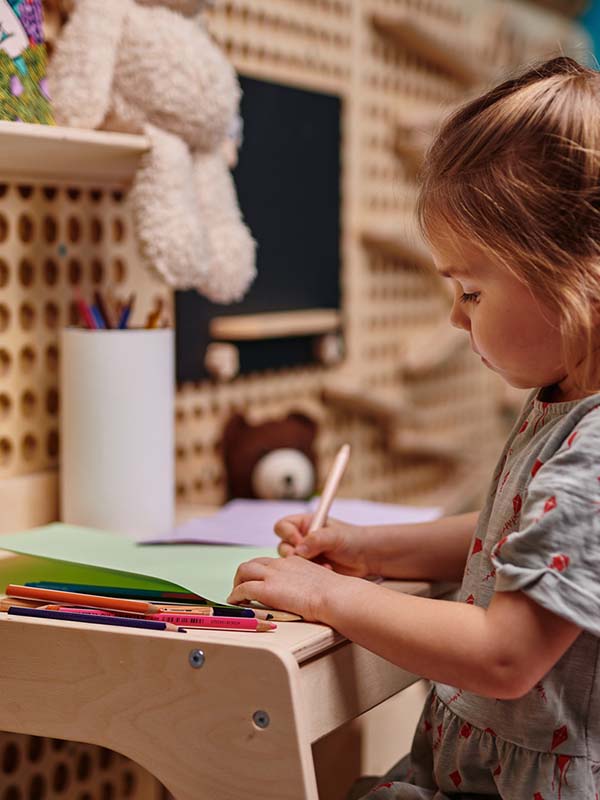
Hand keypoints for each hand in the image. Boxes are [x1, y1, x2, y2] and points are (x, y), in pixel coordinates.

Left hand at [227, 555, 354, 621]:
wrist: (335, 597)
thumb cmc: (334, 595)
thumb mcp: (319, 583)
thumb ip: (309, 586)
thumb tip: (309, 598)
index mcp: (293, 562)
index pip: (270, 563)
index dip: (260, 573)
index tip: (259, 582)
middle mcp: (280, 564)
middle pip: (252, 563)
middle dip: (243, 576)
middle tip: (241, 589)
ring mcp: (272, 575)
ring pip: (243, 571)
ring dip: (237, 584)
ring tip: (236, 597)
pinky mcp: (266, 589)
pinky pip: (242, 589)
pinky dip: (235, 596)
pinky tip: (236, 603)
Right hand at [274, 514, 370, 576]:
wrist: (368, 557)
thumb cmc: (353, 539)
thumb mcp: (335, 535)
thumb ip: (317, 538)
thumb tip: (299, 548)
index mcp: (305, 524)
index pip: (283, 526)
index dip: (287, 534)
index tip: (299, 541)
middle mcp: (302, 539)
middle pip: (282, 546)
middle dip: (292, 554)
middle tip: (306, 557)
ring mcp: (306, 555)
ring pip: (289, 562)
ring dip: (303, 565)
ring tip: (322, 564)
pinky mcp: (310, 569)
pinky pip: (301, 574)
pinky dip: (310, 574)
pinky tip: (327, 570)